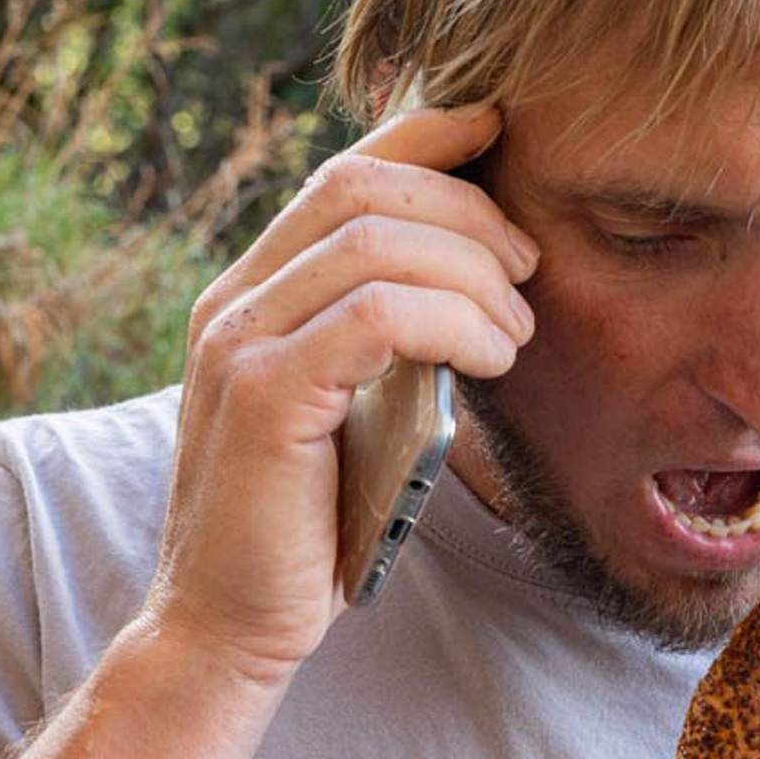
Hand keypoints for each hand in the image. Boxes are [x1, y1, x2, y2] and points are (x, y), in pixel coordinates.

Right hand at [143, 102, 537, 683]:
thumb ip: (391, 336)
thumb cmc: (311, 522)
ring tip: (516, 332)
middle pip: (364, 187)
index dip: (427, 134)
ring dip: (473, 274)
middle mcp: (234, 300)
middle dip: (469, 211)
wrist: (229, 624)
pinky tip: (492, 359)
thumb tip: (482, 277)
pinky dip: (452, 323)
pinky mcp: (263, 398)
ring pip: (375, 244)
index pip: (344, 172)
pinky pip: (374, 317)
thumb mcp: (359, 406)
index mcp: (254, 291)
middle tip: (530, 269)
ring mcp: (239, 344)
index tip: (504, 136)